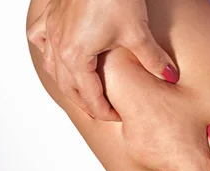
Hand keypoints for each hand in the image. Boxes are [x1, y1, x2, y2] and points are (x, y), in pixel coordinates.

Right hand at [27, 0, 178, 120]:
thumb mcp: (137, 31)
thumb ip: (153, 58)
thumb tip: (170, 76)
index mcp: (76, 56)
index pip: (88, 95)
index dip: (102, 110)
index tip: (114, 116)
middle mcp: (58, 46)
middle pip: (68, 86)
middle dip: (85, 102)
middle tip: (101, 110)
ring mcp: (51, 30)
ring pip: (52, 67)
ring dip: (67, 82)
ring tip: (81, 89)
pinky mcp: (50, 15)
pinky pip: (39, 39)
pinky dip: (47, 51)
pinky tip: (56, 53)